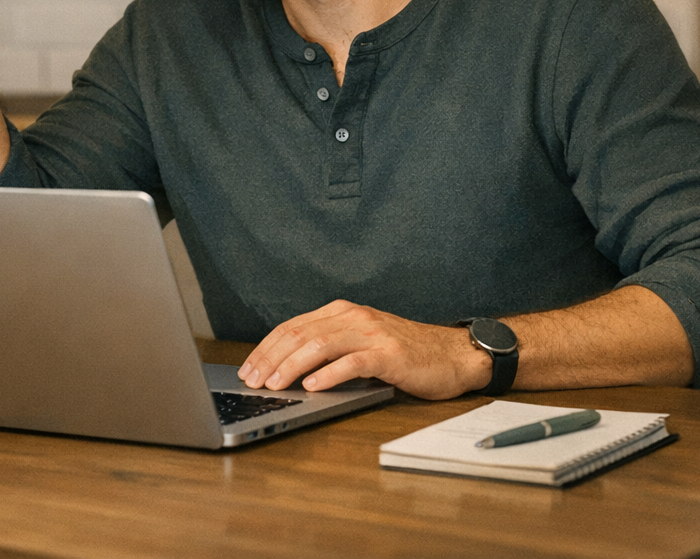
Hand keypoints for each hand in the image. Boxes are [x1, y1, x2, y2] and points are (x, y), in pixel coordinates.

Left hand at [237, 300, 492, 399]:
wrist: (452, 355)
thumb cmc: (405, 354)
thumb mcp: (362, 343)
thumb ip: (330, 349)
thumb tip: (287, 371)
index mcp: (342, 312)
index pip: (293, 326)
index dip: (266, 348)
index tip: (248, 368)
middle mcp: (354, 317)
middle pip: (300, 334)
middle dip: (271, 359)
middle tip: (253, 382)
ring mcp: (371, 333)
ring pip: (320, 345)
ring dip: (291, 367)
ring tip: (275, 386)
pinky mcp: (389, 354)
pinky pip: (352, 362)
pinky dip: (329, 374)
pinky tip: (312, 387)